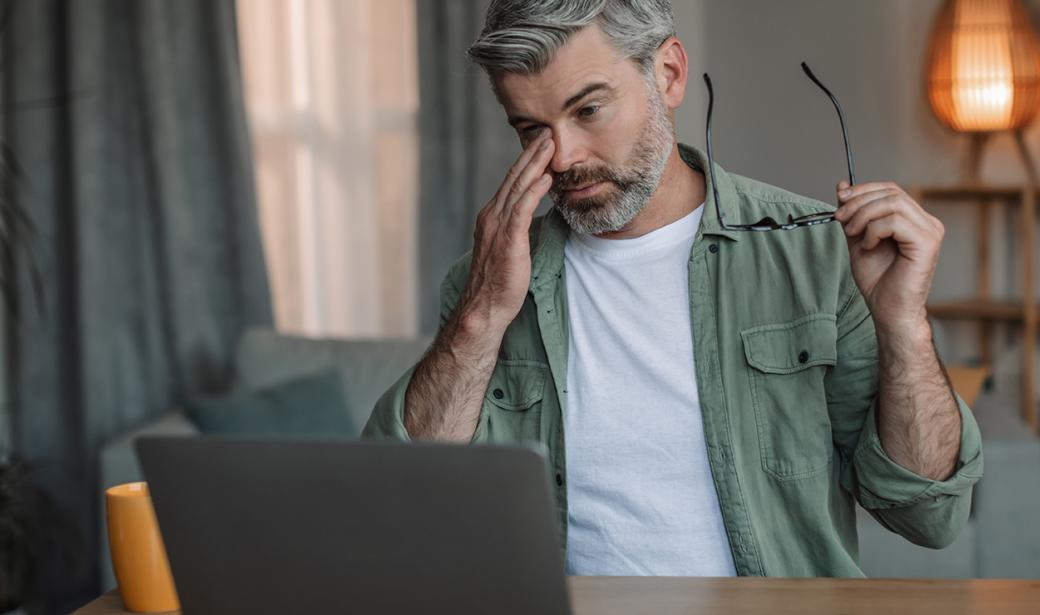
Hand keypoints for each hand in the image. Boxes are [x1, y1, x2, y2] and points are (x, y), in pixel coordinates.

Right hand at [457, 131, 555, 331]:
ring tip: (550, 145)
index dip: (526, 161)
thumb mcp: (508, 248)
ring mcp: (498, 226)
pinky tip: (546, 178)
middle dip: (532, 153)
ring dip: (535, 164)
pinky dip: (533, 191)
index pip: (511, 182)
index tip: (542, 144)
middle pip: (514, 177)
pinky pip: (522, 209)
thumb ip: (516, 229)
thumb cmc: (498, 283)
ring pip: (518, 187)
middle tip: (548, 132)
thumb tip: (530, 218)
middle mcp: (492, 216)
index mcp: (491, 216)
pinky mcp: (507, 240)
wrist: (484, 308)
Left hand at [834, 180, 943, 333]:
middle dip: (858, 202)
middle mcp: (927, 222)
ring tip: (853, 234)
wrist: (888, 310)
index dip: (863, 190)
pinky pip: (895, 222)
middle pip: (891, 192)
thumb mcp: (857, 239)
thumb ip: (852, 214)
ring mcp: (930, 231)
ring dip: (863, 216)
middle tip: (840, 219)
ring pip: (893, 203)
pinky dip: (874, 231)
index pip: (890, 189)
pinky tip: (869, 246)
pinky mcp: (927, 243)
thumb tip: (842, 186)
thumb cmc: (878, 280)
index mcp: (913, 219)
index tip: (839, 199)